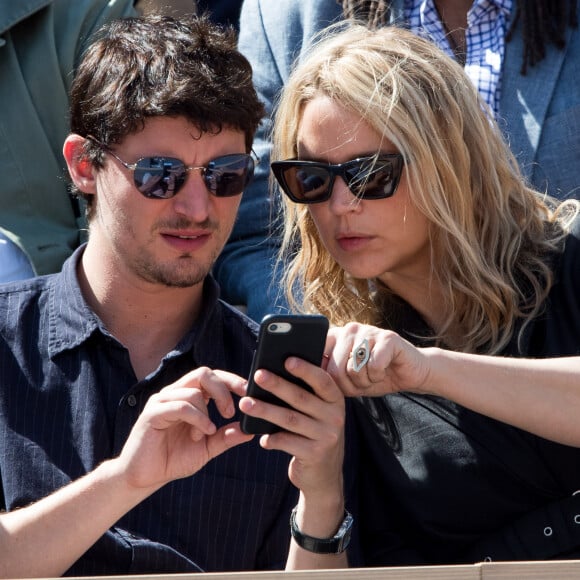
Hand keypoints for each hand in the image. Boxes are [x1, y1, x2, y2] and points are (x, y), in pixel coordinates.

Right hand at [116, 367, 253, 490]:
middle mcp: (175, 393)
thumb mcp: (207, 448)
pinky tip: (202, 433)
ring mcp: (162, 401)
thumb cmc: (173, 459)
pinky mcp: (152, 413)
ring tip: (207, 433)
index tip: (249, 392)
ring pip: (193, 391)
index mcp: (188, 397)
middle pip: (204, 373)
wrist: (144, 477)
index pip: (212, 376)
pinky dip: (197, 418)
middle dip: (223, 390)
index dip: (232, 380)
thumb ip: (226, 437)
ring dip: (206, 413)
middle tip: (230, 412)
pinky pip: (180, 406)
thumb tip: (250, 430)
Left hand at [239, 358, 344, 501]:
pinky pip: (288, 442)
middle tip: (257, 375)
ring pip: (290, 419)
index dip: (305, 369)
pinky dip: (272, 439)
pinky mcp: (315, 455)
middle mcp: (335, 417)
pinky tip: (260, 438)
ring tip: (246, 403)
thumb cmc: (313, 433)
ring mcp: (326, 436)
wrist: (324, 475)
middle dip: (277, 385)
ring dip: (266, 410)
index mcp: (335, 401)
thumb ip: (305, 394)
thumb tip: (274, 371)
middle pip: (301, 397)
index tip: (287, 359)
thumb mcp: (318, 413)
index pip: (322, 381)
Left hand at [326, 322, 431, 396]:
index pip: (317, 354)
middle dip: (348, 386)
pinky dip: (378, 376)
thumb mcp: (348, 378)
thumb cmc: (376, 376)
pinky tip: (384, 371)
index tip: (337, 383)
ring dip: (365, 382)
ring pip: (354, 368)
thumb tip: (309, 377)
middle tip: (361, 384)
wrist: (410, 373)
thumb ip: (329, 375)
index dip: (325, 376)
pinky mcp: (388, 337)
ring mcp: (369, 331)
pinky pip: (373, 366)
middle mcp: (350, 329)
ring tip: (373, 377)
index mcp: (337, 336)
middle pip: (334, 368)